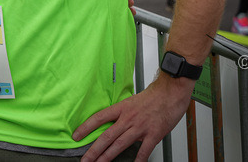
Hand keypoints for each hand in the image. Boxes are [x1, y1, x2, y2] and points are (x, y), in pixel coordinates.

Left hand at [73, 75, 193, 160]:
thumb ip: (123, 113)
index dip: (85, 128)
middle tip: (85, 159)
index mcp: (121, 108)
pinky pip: (144, 151)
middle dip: (94, 150)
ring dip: (108, 156)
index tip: (76, 136)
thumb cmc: (153, 96)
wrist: (171, 92)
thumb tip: (113, 122)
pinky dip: (138, 160)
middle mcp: (128, 118)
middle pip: (107, 136)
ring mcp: (140, 127)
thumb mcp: (132, 102)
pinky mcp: (154, 135)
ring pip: (120, 144)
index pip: (98, 118)